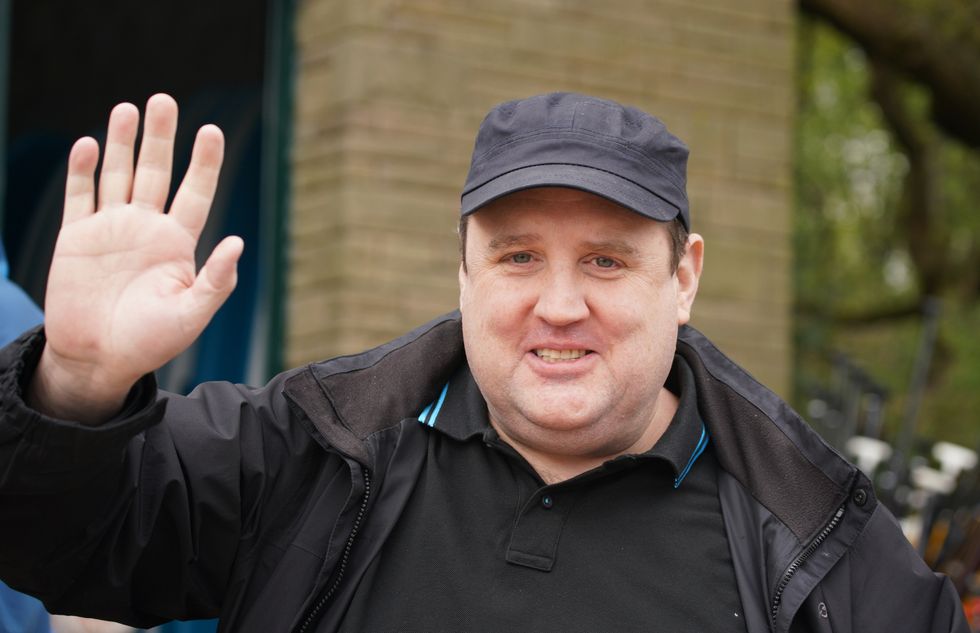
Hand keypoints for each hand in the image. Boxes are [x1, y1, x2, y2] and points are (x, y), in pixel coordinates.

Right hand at [29, 94, 242, 421]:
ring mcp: (110, 230)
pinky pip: (80, 196)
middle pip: (155, 172)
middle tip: (163, 100)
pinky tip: (90, 145)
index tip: (211, 130)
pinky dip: (84, 171)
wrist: (98, 360)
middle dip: (160, 138)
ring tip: (128, 109)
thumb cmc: (150, 342)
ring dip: (121, 143)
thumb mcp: (191, 315)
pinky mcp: (76, 239)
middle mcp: (145, 229)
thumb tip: (238, 242)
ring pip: (117, 176)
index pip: (195, 193)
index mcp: (177, 244)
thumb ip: (216, 281)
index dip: (204, 163)